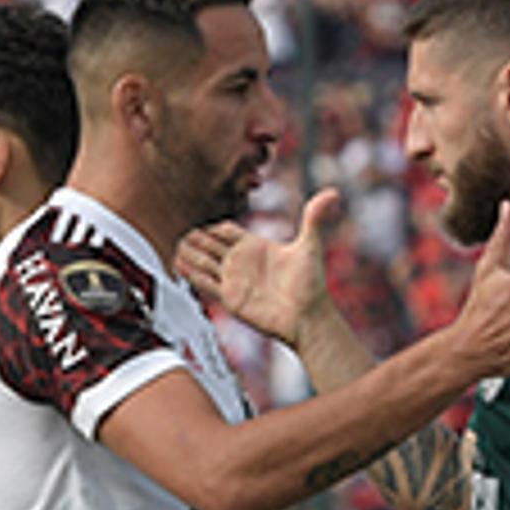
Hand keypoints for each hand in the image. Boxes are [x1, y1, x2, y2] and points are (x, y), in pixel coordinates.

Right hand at [178, 191, 342, 345]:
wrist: (307, 317)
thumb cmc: (310, 284)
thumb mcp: (310, 246)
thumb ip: (315, 218)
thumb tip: (333, 192)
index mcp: (256, 247)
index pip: (228, 232)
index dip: (215, 228)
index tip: (204, 224)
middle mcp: (242, 263)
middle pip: (212, 247)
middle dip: (198, 240)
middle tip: (184, 233)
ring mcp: (234, 281)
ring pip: (206, 264)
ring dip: (191, 256)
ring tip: (176, 246)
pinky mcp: (230, 298)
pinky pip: (206, 284)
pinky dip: (192, 275)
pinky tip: (180, 266)